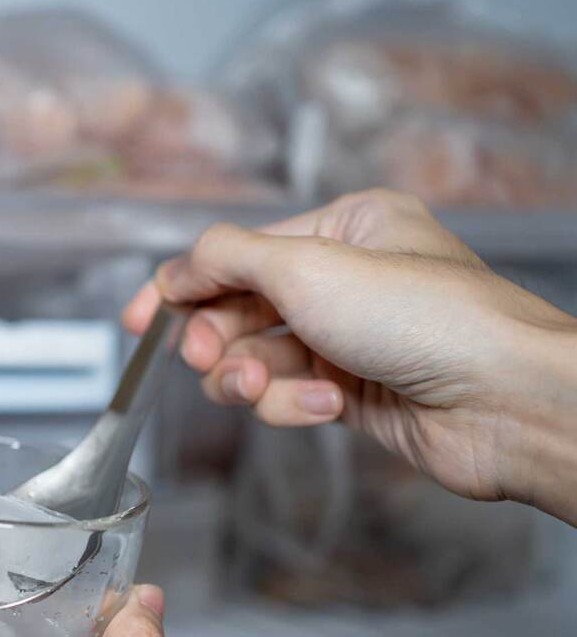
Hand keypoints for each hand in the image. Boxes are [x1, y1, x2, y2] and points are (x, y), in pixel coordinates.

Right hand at [124, 188, 576, 523]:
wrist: (499, 401)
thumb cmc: (423, 319)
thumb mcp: (305, 267)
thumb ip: (226, 260)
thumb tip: (177, 266)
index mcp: (342, 229)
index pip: (236, 254)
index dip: (180, 288)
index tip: (137, 323)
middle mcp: (342, 281)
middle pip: (238, 311)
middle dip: (217, 340)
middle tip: (208, 358)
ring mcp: (345, 340)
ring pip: (255, 361)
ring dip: (248, 379)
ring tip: (257, 389)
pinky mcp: (349, 394)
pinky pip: (288, 398)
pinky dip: (293, 406)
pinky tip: (326, 407)